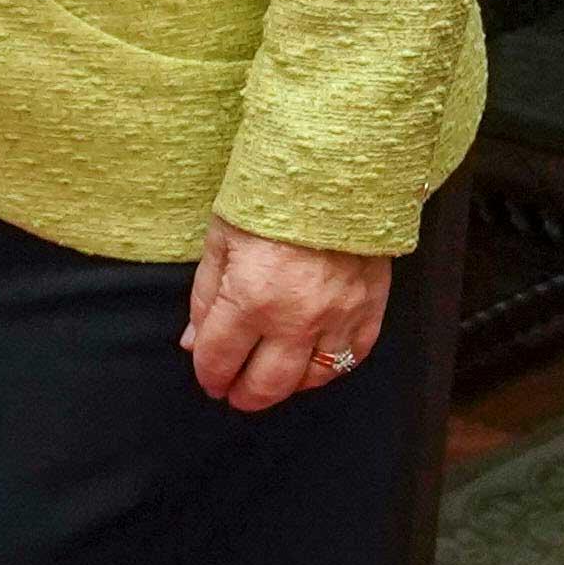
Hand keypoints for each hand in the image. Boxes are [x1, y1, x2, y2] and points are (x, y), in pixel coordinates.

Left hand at [180, 216, 391, 412]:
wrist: (337, 170)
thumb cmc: (271, 198)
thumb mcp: (221, 239)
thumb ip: (206, 298)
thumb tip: (193, 344)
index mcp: (250, 298)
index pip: (220, 359)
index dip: (209, 375)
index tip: (208, 378)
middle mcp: (296, 318)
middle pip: (266, 384)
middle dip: (243, 394)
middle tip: (234, 392)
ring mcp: (338, 318)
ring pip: (310, 380)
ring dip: (285, 386)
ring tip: (270, 378)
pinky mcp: (370, 310)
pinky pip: (350, 359)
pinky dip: (328, 369)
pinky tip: (310, 364)